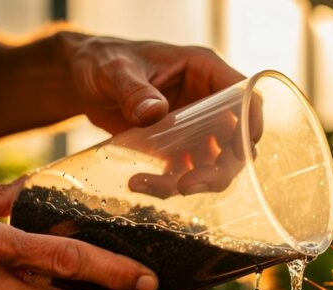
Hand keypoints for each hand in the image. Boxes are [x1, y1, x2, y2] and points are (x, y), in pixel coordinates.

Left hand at [58, 34, 261, 197]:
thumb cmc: (101, 60)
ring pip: (212, 164)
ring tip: (144, 185)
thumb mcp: (114, 70)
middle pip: (234, 141)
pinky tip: (137, 183)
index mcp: (203, 71)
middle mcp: (206, 101)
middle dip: (219, 170)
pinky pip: (184, 172)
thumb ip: (133, 90)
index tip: (242, 152)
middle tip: (187, 185)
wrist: (81, 79)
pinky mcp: (176, 147)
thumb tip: (155, 112)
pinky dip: (166, 184)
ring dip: (188, 183)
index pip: (245, 96)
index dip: (251, 124)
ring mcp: (193, 126)